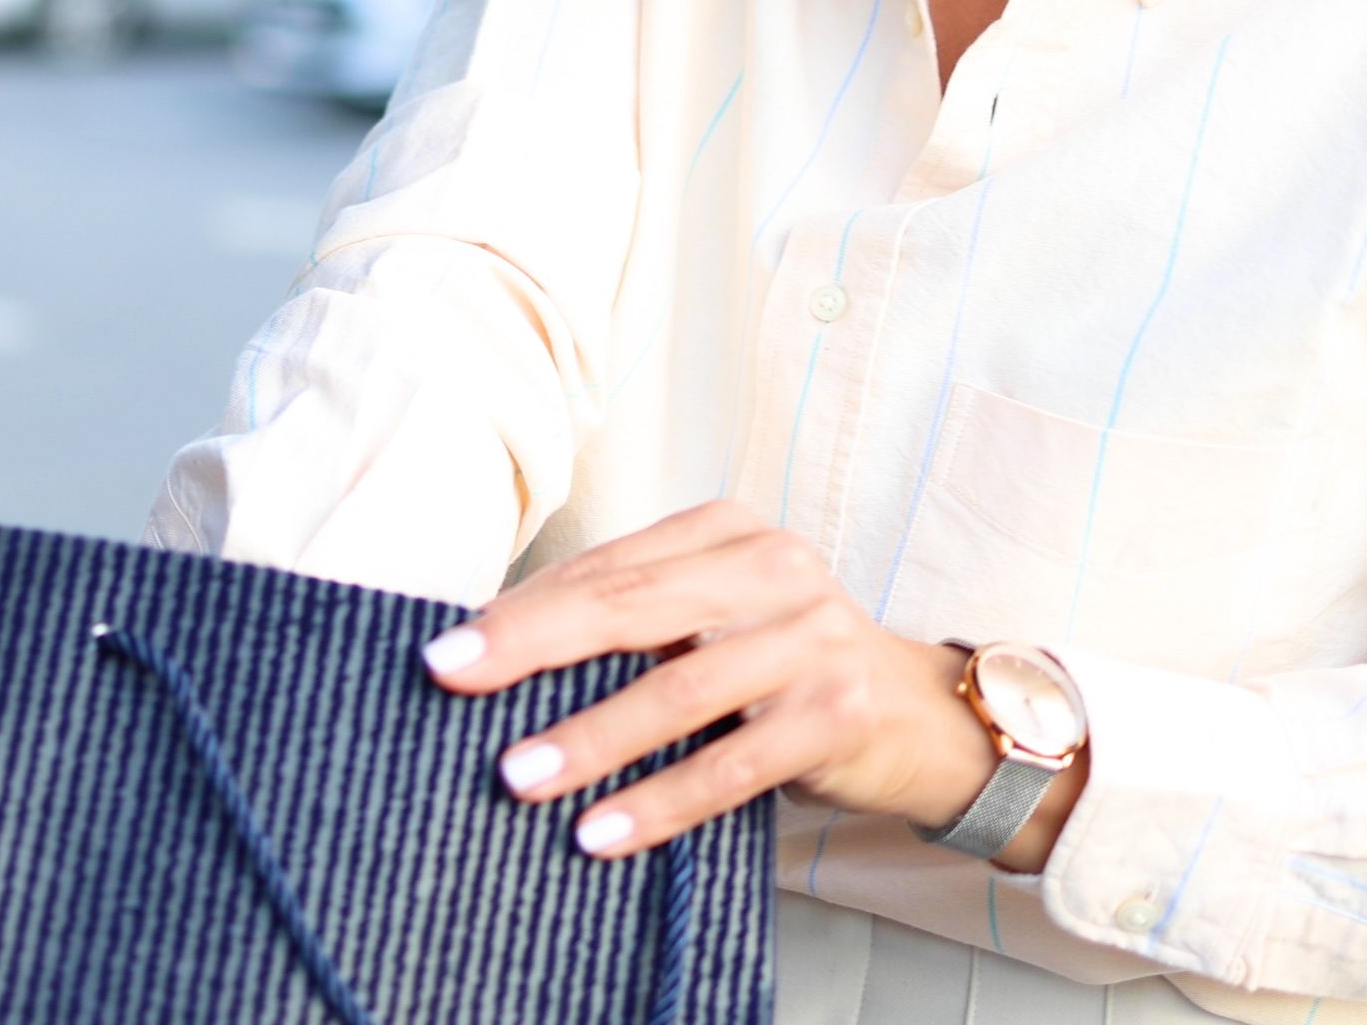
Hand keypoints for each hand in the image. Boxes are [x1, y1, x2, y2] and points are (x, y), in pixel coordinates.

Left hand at [419, 502, 1082, 868]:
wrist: (922, 718)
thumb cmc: (785, 667)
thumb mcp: (716, 621)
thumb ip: (634, 621)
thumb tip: (494, 652)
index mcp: (728, 532)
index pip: (608, 568)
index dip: (522, 610)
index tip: (445, 650)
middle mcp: (774, 570)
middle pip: (631, 608)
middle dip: (532, 648)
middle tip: (453, 682)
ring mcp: (812, 640)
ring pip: (678, 689)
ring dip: (589, 738)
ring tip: (516, 776)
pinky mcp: (837, 715)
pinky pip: (731, 764)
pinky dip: (660, 801)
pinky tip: (601, 833)